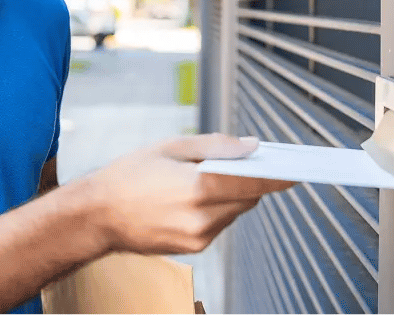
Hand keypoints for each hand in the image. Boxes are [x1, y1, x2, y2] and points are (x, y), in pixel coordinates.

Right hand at [79, 133, 295, 254]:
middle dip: (249, 179)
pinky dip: (216, 207)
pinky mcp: (194, 247)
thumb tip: (251, 146)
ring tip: (207, 175)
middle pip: (248, 198)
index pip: (253, 183)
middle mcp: (202, 219)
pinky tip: (194, 194)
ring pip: (234, 211)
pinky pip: (219, 222)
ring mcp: (198, 237)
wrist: (97, 216)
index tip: (296, 169)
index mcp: (197, 190)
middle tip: (245, 160)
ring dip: (231, 193)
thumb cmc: (128, 176)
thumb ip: (216, 145)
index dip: (277, 175)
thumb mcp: (170, 147)